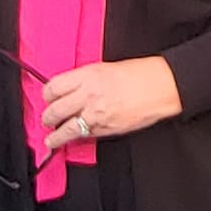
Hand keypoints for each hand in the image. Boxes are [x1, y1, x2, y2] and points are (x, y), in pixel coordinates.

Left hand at [39, 57, 181, 150]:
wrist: (163, 86)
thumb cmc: (142, 74)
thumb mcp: (107, 68)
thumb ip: (86, 80)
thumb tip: (71, 91)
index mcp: (88, 75)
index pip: (53, 87)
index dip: (47, 96)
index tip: (47, 99)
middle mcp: (88, 94)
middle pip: (55, 110)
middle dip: (48, 117)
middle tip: (47, 119)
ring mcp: (96, 114)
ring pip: (65, 129)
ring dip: (55, 136)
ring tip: (51, 139)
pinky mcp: (106, 129)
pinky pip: (84, 136)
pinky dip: (75, 139)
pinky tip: (70, 142)